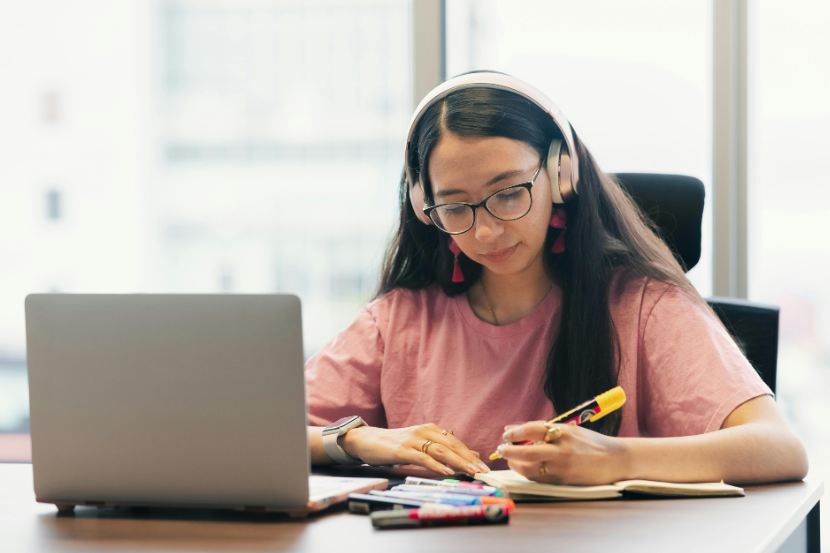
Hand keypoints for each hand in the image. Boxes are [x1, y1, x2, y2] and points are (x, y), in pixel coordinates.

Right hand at [341, 423, 489, 475]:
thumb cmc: (396, 445)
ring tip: (470, 472)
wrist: (368, 441)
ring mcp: (413, 440)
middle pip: (451, 446)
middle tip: (482, 471)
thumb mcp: (422, 444)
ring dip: (458, 462)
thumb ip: (444, 449)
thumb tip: (471, 454)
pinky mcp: (403, 450)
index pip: (455, 442)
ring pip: (440, 451)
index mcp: (431, 429)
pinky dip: (436, 465)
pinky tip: (447, 472)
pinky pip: (423, 458)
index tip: (483, 466)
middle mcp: (424, 432)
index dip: (470, 454)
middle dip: (469, 459)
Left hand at [498, 421, 628, 484]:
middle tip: (500, 449)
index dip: (515, 432)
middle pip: (527, 452)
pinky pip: (539, 478)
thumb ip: (543, 430)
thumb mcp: (569, 430)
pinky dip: (528, 473)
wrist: (616, 461)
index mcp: (564, 433)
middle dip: (509, 451)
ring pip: (530, 469)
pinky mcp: (564, 482)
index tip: (506, 434)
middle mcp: (563, 451)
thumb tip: (514, 429)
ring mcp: (563, 468)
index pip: (532, 429)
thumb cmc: (591, 443)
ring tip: (510, 459)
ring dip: (515, 464)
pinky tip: (524, 468)